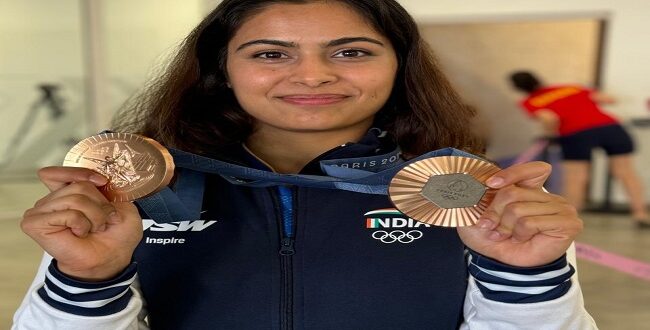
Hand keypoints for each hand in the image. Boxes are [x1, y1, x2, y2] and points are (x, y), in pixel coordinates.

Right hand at [21, 167, 142, 280]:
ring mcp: (41, 211)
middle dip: (99, 204)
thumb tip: (97, 178)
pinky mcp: (35, 224)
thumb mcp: (121, 203)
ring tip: (94, 228)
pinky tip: (80, 234)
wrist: (111, 258)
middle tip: (104, 220)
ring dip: (94, 216)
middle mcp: (52, 200)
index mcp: (67, 192)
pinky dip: (82, 223)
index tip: (102, 182)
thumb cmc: (116, 233)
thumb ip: (107, 187)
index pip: (58, 172)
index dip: (80, 173)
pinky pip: (67, 213)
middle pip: (78, 185)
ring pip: (75, 198)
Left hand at [457, 161, 582, 266]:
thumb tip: (473, 180)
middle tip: (490, 226)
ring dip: (505, 226)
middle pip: (513, 192)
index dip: (512, 174)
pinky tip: (521, 239)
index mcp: (533, 189)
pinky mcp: (568, 223)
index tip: (490, 184)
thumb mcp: (480, 213)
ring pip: (518, 209)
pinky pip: (530, 222)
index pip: (532, 169)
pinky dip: (519, 233)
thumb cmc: (494, 237)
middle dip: (495, 212)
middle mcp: (550, 197)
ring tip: (506, 235)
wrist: (501, 264)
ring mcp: (561, 209)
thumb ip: (479, 194)